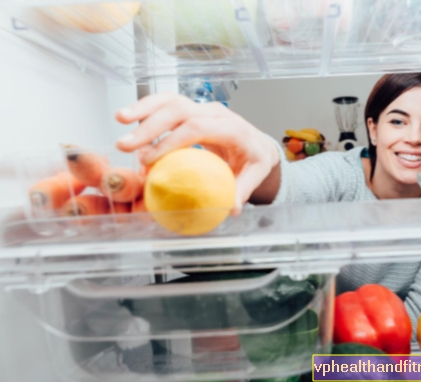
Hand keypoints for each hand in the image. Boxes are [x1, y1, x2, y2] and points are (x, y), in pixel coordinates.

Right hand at [115, 93, 279, 208]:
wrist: (257, 144)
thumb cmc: (254, 160)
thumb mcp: (254, 175)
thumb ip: (242, 190)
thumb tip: (230, 208)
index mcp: (231, 128)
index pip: (197, 128)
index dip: (171, 141)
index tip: (149, 159)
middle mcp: (215, 112)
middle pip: (179, 110)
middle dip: (149, 125)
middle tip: (125, 144)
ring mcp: (202, 108)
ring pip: (170, 100)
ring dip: (143, 108)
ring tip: (119, 119)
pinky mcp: (192, 109)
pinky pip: (167, 103)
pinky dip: (147, 108)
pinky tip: (128, 118)